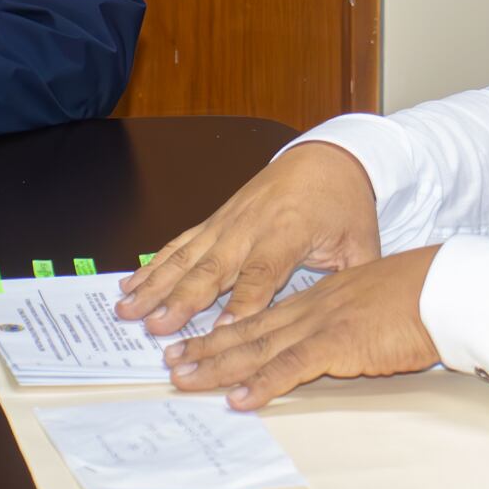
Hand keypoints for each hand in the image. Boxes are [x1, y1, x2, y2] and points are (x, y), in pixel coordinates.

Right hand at [114, 142, 382, 336]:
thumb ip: (354, 282)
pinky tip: (132, 285)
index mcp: (290, 231)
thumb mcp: (361, 243)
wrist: (327, 158)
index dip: (242, 303)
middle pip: (213, 267)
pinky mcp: (216, 221)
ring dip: (155, 285)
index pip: (263, 273)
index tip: (222, 331)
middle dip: (182, 299)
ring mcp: (228, 222)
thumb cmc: (344, 204)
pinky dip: (155, 265)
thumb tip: (354, 325)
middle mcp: (252, 226)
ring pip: (187, 257)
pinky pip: (181, 244)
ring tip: (127, 310)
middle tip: (156, 326)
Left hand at [162, 247, 442, 408]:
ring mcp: (320, 324)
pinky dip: (262, 383)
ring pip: (257, 347)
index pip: (261, 318)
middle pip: (247, 332)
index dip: (223, 332)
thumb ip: (351, 322)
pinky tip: (238, 398)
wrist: (446, 289)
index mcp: (319, 299)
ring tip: (184, 379)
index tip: (194, 342)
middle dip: (205, 349)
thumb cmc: (422, 298)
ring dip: (217, 366)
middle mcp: (310, 309)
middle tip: (170, 364)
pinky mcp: (338, 343)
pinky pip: (292, 367)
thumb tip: (343, 344)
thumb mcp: (375, 306)